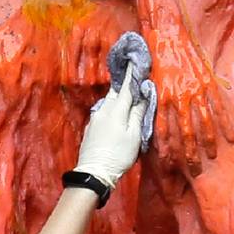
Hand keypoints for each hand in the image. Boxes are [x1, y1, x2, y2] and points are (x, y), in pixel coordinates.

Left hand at [76, 66, 148, 186]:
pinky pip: (103, 111)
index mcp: (116, 110)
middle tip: (131, 76)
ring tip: (126, 95)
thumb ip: (138, 114)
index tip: (135, 62)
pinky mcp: (90, 127)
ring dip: (117, 97)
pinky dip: (111, 107)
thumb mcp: (134, 135)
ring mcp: (95, 118)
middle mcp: (103, 110)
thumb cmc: (118, 155)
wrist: (94, 172)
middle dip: (123, 84)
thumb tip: (143, 95)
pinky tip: (115, 113)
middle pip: (115, 93)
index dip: (131, 75)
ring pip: (108, 102)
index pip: (125, 87)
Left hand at [150, 16, 233, 174]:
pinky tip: (231, 137)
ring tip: (213, 157)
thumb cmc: (156, 58)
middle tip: (195, 171)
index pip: (163, 131)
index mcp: (162, 98)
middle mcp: (179, 97)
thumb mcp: (149, 82)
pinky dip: (225, 123)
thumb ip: (153, 103)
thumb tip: (150, 123)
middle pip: (185, 133)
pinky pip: (218, 107)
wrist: (168, 34)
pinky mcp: (208, 83)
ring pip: (203, 123)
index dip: (167, 150)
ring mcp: (196, 91)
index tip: (170, 166)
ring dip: (209, 142)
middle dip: (190, 154)